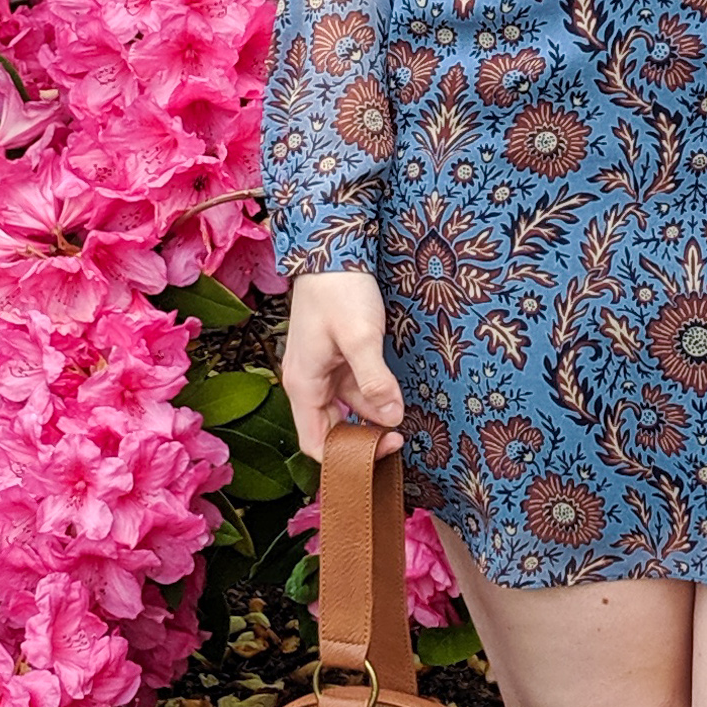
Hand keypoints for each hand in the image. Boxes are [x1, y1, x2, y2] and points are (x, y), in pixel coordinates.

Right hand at [279, 270, 406, 464]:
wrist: (333, 249)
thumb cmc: (339, 291)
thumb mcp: (361, 337)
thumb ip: (375, 380)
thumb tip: (392, 417)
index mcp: (303, 385)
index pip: (315, 443)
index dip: (345, 457)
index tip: (381, 452)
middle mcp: (309, 383)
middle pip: (332, 430)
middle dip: (362, 441)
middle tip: (399, 442)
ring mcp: (323, 371)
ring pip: (348, 409)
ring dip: (373, 417)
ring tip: (403, 422)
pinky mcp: (337, 358)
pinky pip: (354, 389)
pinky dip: (373, 397)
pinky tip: (395, 398)